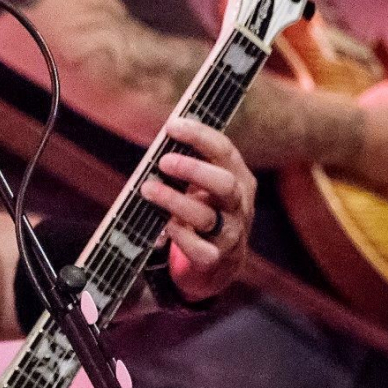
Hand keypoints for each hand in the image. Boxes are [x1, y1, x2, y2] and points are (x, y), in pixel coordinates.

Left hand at [140, 116, 256, 301]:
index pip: (224, 150)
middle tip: (164, 161)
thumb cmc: (205, 210)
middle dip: (193, 170)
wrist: (221, 262)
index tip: (172, 125)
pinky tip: (164, 226)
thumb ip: (188, 164)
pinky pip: (200, 249)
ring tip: (148, 189)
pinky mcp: (217, 258)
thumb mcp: (203, 184)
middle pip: (224, 183)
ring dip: (174, 201)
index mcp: (237, 177)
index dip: (199, 136)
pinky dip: (180, 236)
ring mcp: (231, 232)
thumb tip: (161, 139)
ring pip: (207, 216)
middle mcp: (239, 204)